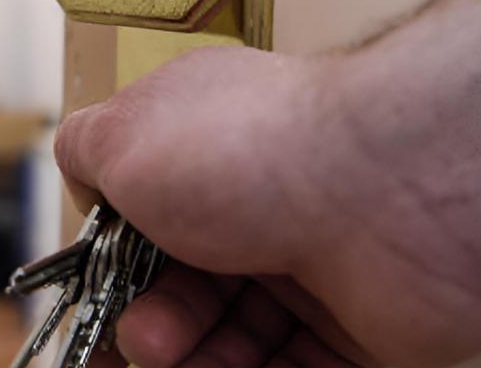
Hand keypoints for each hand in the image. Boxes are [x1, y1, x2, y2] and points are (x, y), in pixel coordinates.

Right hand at [55, 47, 480, 367]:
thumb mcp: (125, 134)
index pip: (150, 216)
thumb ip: (84, 150)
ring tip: (167, 357)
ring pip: (235, 339)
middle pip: (189, 288)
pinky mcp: (359, 330)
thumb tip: (81, 170)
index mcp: (209, 146)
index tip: (94, 299)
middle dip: (152, 322)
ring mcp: (313, 267)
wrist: (399, 187)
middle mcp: (262, 202)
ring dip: (189, 359)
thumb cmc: (259, 150)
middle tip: (140, 340)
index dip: (117, 263)